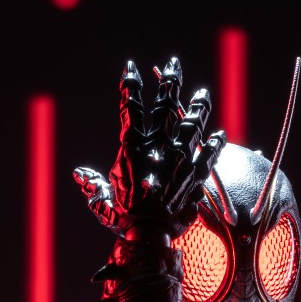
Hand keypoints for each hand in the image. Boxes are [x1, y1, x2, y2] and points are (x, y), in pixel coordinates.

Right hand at [72, 56, 224, 240]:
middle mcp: (159, 147)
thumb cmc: (123, 219)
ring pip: (192, 124)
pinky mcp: (195, 176)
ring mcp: (180, 159)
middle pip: (166, 106)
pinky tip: (220, 134)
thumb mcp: (103, 201)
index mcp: (134, 148)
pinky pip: (209, 155)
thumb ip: (94, 185)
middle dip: (169, 82)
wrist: (149, 236)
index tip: (131, 66)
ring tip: (203, 94)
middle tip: (173, 64)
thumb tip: (80, 175)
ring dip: (198, 107)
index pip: (131, 108)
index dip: (130, 85)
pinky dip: (215, 145)